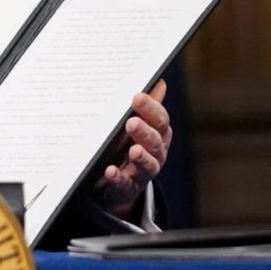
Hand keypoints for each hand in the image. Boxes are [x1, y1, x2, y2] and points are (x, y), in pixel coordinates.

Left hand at [92, 79, 171, 219]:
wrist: (116, 182)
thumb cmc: (126, 145)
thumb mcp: (136, 125)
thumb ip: (146, 107)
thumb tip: (158, 81)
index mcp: (158, 135)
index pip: (160, 120)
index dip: (151, 108)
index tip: (136, 96)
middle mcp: (155, 154)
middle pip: (156, 142)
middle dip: (145, 132)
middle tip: (131, 122)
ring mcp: (142, 173)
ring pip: (148, 165)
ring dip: (141, 157)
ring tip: (133, 150)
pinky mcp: (127, 188)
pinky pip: (124, 184)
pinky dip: (118, 178)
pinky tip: (110, 171)